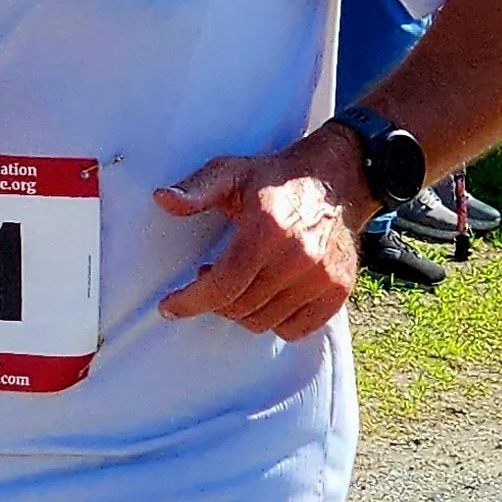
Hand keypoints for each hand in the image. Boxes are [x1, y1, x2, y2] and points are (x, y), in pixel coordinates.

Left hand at [156, 134, 363, 339]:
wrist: (336, 178)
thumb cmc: (277, 178)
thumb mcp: (231, 172)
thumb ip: (196, 189)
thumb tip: (163, 199)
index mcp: (269, 228)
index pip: (223, 285)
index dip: (190, 302)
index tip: (169, 307)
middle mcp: (299, 256)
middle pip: (240, 308)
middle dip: (215, 301)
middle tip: (209, 278)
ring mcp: (323, 277)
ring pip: (264, 322)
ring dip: (242, 311)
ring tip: (238, 283)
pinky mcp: (338, 290)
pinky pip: (295, 329)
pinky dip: (274, 322)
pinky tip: (265, 297)